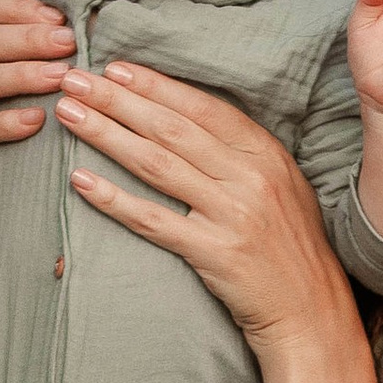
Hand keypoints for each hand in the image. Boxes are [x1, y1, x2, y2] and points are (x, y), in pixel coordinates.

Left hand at [56, 60, 356, 353]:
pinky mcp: (215, 254)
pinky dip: (113, 199)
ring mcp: (232, 215)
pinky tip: (81, 181)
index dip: (155, 85)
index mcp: (266, 154)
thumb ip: (242, 156)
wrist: (312, 314)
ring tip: (70, 115)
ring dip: (106, 134)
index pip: (201, 107)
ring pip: (156, 164)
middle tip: (75, 80)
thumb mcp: (282, 188)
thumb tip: (190, 123)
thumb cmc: (291, 252)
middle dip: (118, 99)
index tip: (115, 68)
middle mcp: (250, 177)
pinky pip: (153, 220)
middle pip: (171, 127)